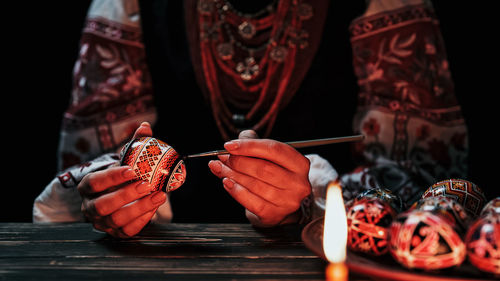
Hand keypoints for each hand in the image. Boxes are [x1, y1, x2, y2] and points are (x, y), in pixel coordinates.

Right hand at [78, 122, 166, 237]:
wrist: (120, 197)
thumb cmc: (120, 178)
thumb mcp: (124, 161)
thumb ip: (134, 144)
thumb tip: (145, 126)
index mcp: (88, 186)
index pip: (95, 182)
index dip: (112, 177)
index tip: (132, 169)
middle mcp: (90, 206)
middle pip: (103, 205)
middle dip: (126, 195)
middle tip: (147, 184)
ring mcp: (102, 222)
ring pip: (116, 220)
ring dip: (139, 207)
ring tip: (158, 195)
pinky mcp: (116, 233)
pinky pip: (128, 231)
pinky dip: (143, 219)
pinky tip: (155, 206)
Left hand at [208, 130, 311, 226]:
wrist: (281, 206)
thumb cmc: (275, 177)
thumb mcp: (270, 157)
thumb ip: (253, 144)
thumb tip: (231, 145)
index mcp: (300, 164)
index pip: (273, 149)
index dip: (249, 146)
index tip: (229, 146)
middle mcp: (298, 183)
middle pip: (263, 168)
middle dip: (238, 161)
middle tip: (222, 158)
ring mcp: (287, 201)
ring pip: (254, 184)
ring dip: (232, 175)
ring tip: (220, 169)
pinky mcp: (274, 214)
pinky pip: (251, 201)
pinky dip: (235, 190)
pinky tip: (227, 182)